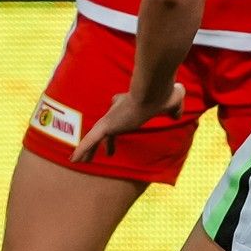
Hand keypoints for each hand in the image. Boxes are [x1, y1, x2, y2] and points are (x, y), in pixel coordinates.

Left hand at [72, 84, 186, 164]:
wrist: (154, 90)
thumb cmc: (163, 93)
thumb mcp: (173, 102)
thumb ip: (174, 109)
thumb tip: (177, 115)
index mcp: (129, 104)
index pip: (119, 113)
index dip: (116, 125)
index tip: (116, 135)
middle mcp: (116, 110)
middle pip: (106, 128)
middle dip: (104, 142)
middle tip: (104, 153)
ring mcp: (110, 118)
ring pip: (94, 136)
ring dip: (86, 149)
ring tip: (77, 161)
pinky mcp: (107, 125)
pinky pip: (90, 140)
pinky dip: (82, 149)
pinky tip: (74, 160)